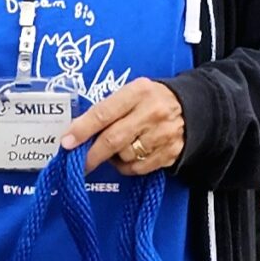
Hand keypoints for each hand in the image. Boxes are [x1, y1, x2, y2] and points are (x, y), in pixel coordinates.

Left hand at [61, 77, 185, 176]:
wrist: (193, 108)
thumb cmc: (151, 100)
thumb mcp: (131, 93)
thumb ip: (107, 110)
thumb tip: (76, 132)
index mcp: (138, 92)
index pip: (104, 113)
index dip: (82, 129)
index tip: (67, 142)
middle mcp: (152, 112)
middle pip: (113, 140)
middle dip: (92, 154)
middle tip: (79, 162)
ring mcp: (163, 134)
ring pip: (125, 156)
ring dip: (113, 158)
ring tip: (116, 149)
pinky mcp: (170, 153)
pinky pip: (138, 168)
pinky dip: (127, 167)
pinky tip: (129, 156)